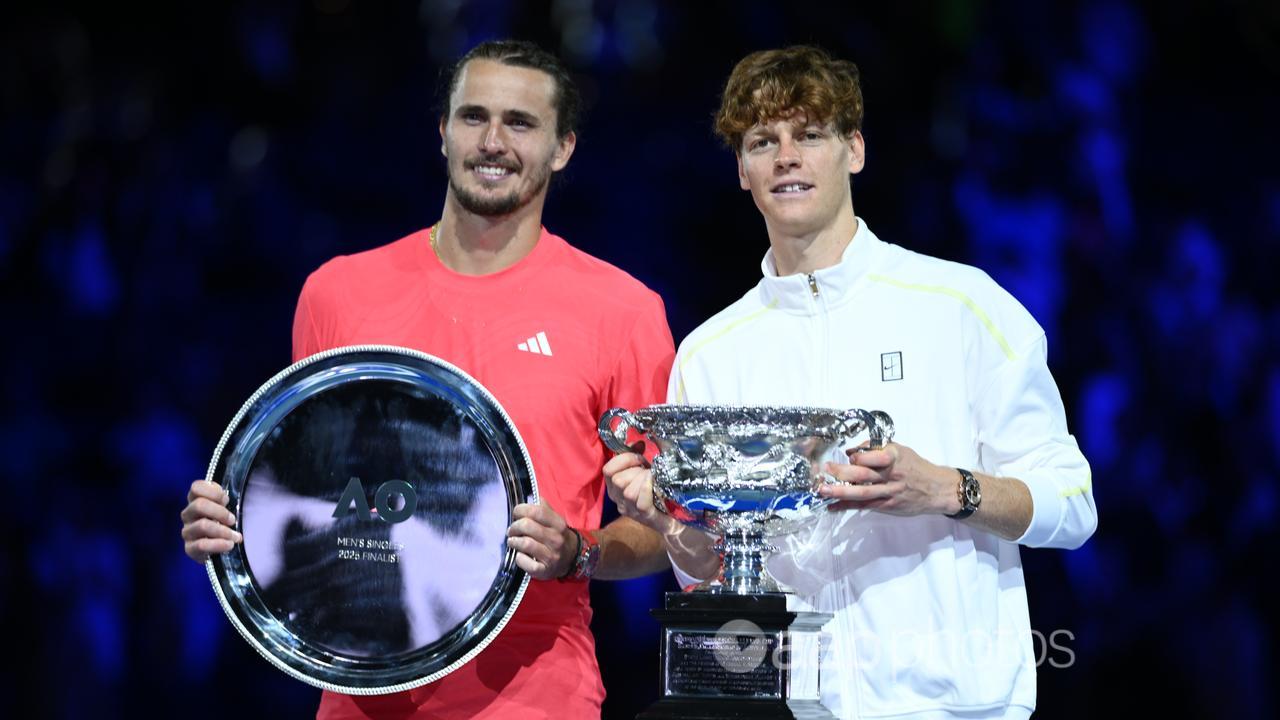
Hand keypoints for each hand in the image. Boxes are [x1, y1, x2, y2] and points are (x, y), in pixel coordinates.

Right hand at [180, 479, 242, 562]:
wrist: (218, 548)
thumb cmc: (222, 524)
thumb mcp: (224, 508)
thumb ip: (222, 499)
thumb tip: (224, 499)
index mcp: (195, 500)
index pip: (196, 487)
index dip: (214, 492)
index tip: (226, 501)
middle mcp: (188, 514)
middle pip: (199, 505)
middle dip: (220, 512)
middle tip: (232, 520)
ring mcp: (187, 531)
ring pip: (202, 525)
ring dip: (223, 531)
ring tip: (235, 536)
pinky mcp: (189, 548)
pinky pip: (201, 545)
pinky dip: (218, 544)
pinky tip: (229, 544)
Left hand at [506, 501, 576, 579]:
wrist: (572, 559)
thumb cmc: (558, 536)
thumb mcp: (556, 521)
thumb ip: (544, 508)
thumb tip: (532, 497)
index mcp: (558, 524)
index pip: (537, 511)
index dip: (521, 509)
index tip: (516, 513)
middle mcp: (556, 539)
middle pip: (527, 526)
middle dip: (514, 527)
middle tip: (512, 530)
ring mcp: (551, 556)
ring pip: (525, 544)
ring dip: (513, 541)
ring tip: (512, 541)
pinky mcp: (544, 570)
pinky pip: (526, 563)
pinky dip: (519, 558)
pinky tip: (519, 555)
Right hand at [604, 449, 678, 533]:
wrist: (673, 515)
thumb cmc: (655, 489)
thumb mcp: (644, 469)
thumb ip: (637, 455)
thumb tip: (638, 442)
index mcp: (614, 486)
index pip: (608, 470)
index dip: (623, 459)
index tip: (638, 457)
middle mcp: (618, 499)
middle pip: (618, 480)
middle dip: (635, 470)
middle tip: (648, 470)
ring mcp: (631, 510)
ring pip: (628, 492)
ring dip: (643, 480)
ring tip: (653, 478)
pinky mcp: (645, 517)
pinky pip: (641, 503)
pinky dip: (647, 490)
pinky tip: (654, 482)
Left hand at [817, 442, 956, 515]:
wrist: (937, 489)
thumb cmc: (916, 467)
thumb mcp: (901, 450)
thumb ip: (877, 449)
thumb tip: (853, 452)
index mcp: (894, 457)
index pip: (871, 456)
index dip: (856, 457)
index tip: (848, 456)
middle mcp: (891, 475)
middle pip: (863, 475)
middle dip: (841, 473)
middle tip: (825, 471)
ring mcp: (889, 492)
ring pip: (862, 492)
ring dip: (840, 492)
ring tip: (823, 490)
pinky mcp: (888, 506)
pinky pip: (865, 506)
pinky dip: (848, 506)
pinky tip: (833, 506)